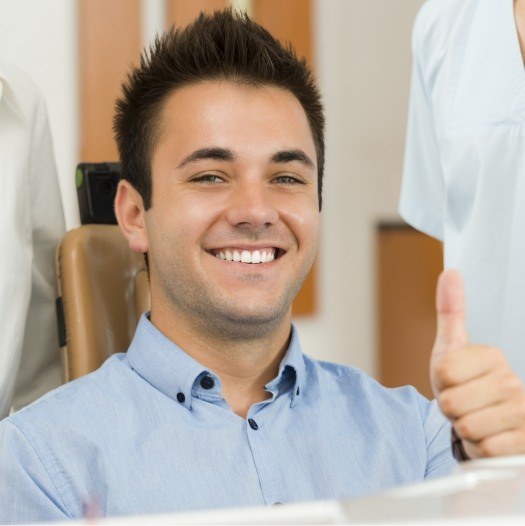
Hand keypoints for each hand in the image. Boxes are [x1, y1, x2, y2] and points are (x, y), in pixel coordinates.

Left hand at [430, 269, 524, 457]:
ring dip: (463, 428)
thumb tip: (451, 273)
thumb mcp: (451, 348)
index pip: (443, 372)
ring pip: (466, 426)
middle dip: (449, 407)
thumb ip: (451, 312)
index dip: (440, 381)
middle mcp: (512, 382)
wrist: (487, 420)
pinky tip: (488, 436)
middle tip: (462, 403)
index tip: (453, 381)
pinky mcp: (524, 442)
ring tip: (474, 418)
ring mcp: (522, 412)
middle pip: (451, 402)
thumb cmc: (463, 382)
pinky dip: (478, 448)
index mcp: (492, 356)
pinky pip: (483, 449)